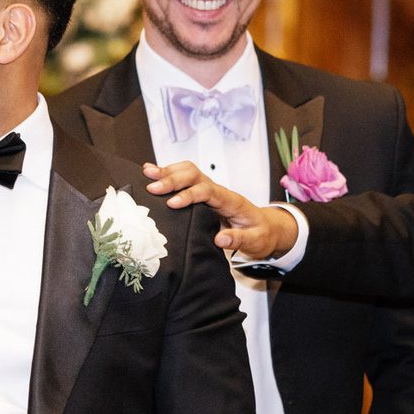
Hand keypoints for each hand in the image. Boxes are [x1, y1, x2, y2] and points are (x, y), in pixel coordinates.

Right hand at [141, 161, 299, 261]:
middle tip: (153, 188)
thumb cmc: (261, 234)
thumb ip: (239, 240)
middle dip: (173, 179)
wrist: (266, 228)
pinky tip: (153, 175)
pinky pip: (185, 179)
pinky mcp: (203, 194)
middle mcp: (219, 192)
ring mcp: (210, 191)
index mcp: (231, 201)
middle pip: (195, 175)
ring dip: (168, 171)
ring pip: (189, 172)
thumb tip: (220, 239)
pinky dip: (169, 175)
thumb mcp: (256, 242)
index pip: (208, 191)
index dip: (189, 195)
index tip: (172, 204)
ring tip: (147, 173)